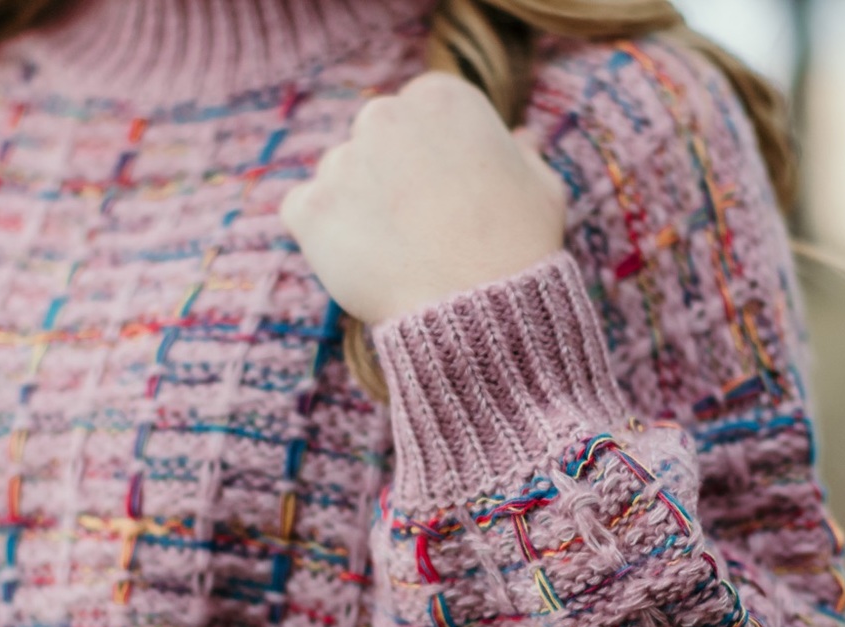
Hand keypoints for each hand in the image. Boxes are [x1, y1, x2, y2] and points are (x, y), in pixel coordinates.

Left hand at [279, 71, 566, 325]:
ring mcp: (342, 161)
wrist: (479, 312)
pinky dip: (321, 236)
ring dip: (355, 208)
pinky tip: (359, 261)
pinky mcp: (311, 209)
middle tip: (416, 231)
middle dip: (387, 178)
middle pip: (372, 142)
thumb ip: (521, 154)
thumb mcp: (542, 188)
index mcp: (440, 97)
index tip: (442, 199)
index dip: (429, 162)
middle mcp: (384, 115)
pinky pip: (302, 213)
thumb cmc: (518, 251)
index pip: (416, 117)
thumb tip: (521, 139)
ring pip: (338, 178)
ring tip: (394, 255)